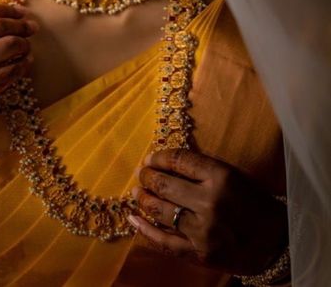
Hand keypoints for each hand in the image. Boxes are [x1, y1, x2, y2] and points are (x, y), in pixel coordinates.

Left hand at [129, 149, 287, 275]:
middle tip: (141, 173)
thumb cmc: (254, 203)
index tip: (150, 157)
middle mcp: (210, 202)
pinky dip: (145, 229)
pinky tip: (133, 218)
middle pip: (165, 183)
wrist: (278, 243)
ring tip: (137, 191)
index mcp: (221, 177)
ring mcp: (203, 230)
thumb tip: (165, 162)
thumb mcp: (234, 175)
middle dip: (147, 176)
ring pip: (160, 210)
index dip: (159, 157)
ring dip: (143, 198)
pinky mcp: (199, 253)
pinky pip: (164, 241)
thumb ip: (202, 169)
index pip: (179, 160)